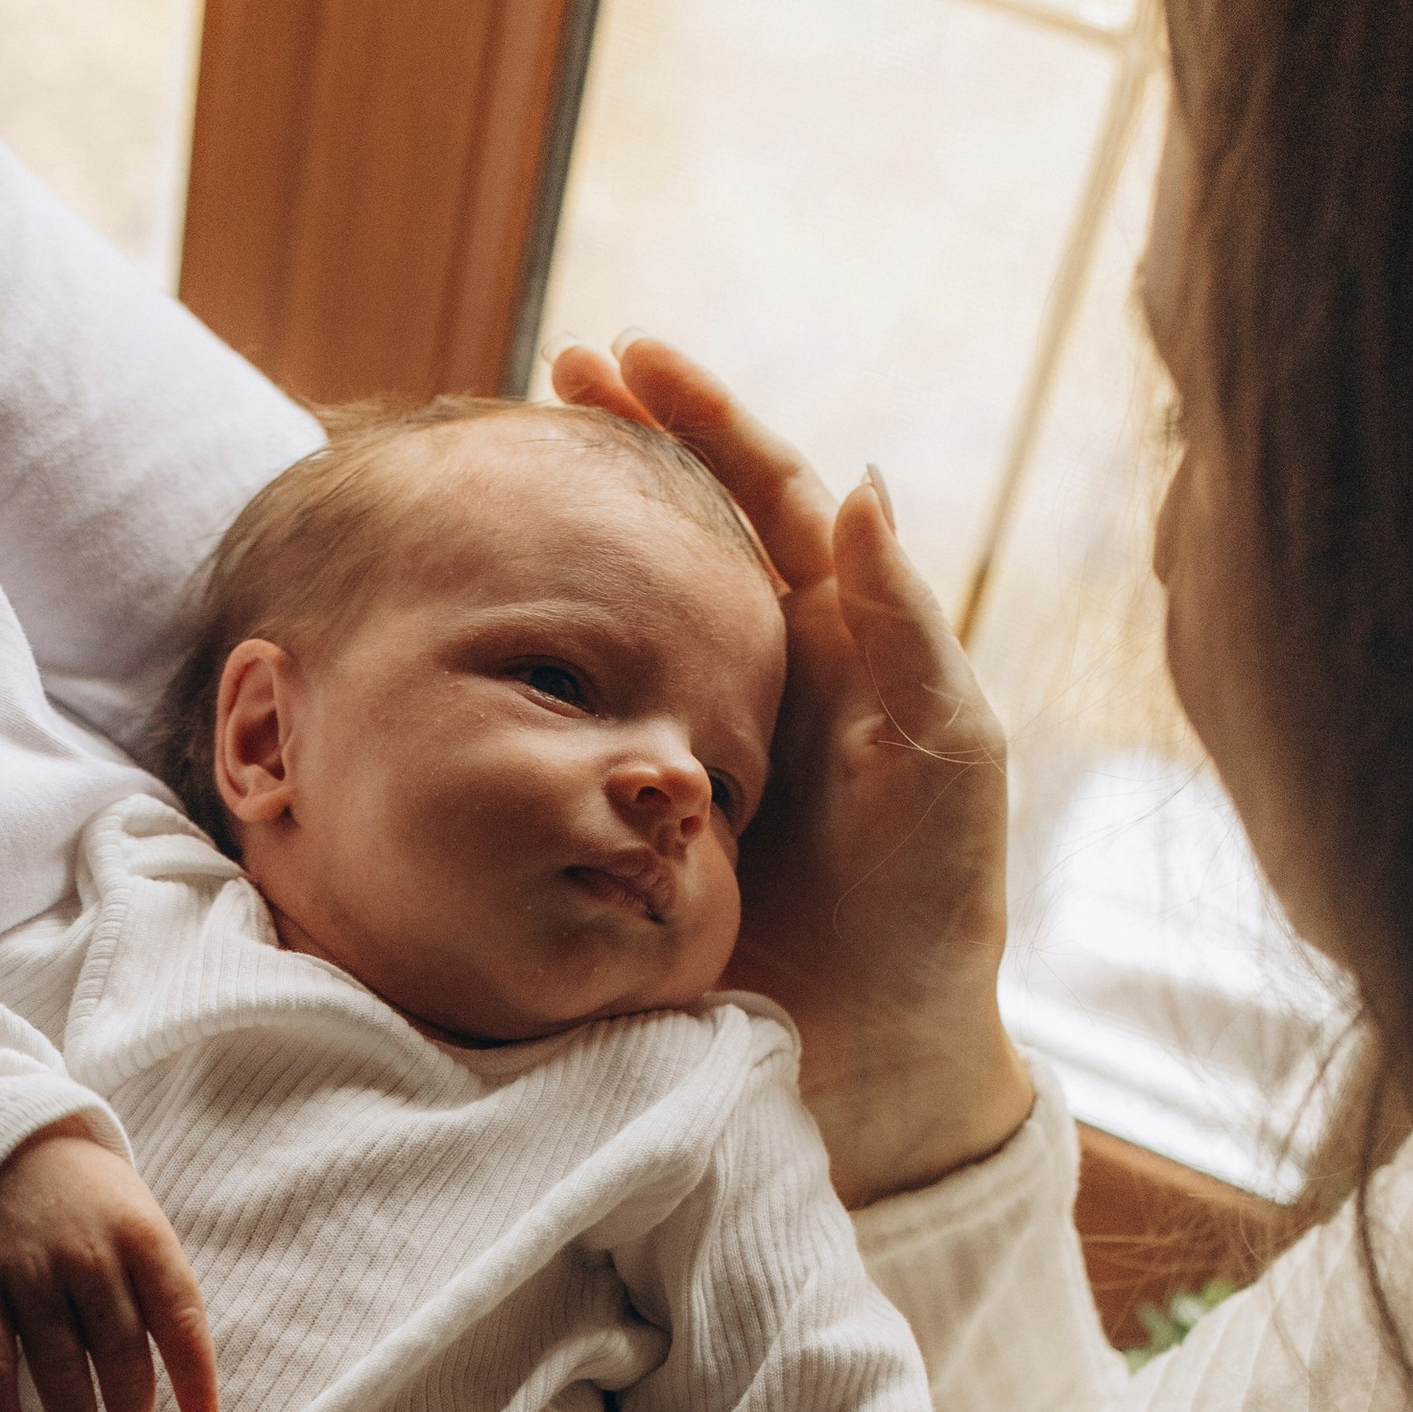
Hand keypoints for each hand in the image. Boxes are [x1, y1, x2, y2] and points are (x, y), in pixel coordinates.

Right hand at [0, 1119, 218, 1411]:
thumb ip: (162, 1293)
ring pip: (58, 1364)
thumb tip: (190, 1389)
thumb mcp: (140, 1226)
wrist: (6, 1148)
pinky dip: (0, 1408)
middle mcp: (86, 1252)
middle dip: (130, 1407)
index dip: (194, 1373)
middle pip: (119, 1349)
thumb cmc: (92, 1208)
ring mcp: (28, 1269)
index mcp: (140, 1235)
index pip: (178, 1315)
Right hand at [548, 339, 1033, 1208]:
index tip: (625, 354)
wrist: (876, 1057)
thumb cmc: (932, 906)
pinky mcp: (629, 821)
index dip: (698, 416)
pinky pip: (566, 727)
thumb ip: (902, 630)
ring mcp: (684, 748)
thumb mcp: (945, 756)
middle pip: (674, 532)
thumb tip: (856, 482)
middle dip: (610, 450)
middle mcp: (753, 679)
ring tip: (486, 488)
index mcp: (833, 642)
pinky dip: (519, 672)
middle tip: (534, 387)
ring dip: (555, 550)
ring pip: (611, 619)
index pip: (766, 491)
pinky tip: (468, 641)